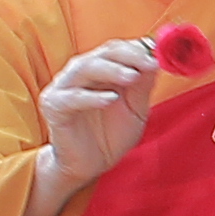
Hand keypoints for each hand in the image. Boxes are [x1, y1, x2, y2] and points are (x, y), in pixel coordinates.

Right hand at [23, 36, 167, 215]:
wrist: (88, 166)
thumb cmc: (110, 136)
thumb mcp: (135, 111)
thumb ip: (143, 87)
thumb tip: (156, 60)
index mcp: (100, 69)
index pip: (117, 49)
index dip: (139, 49)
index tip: (161, 55)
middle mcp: (80, 73)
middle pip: (103, 53)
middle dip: (129, 56)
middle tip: (150, 64)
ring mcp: (64, 87)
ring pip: (85, 68)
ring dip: (111, 70)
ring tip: (132, 76)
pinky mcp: (54, 106)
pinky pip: (72, 98)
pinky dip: (92, 97)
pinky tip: (110, 99)